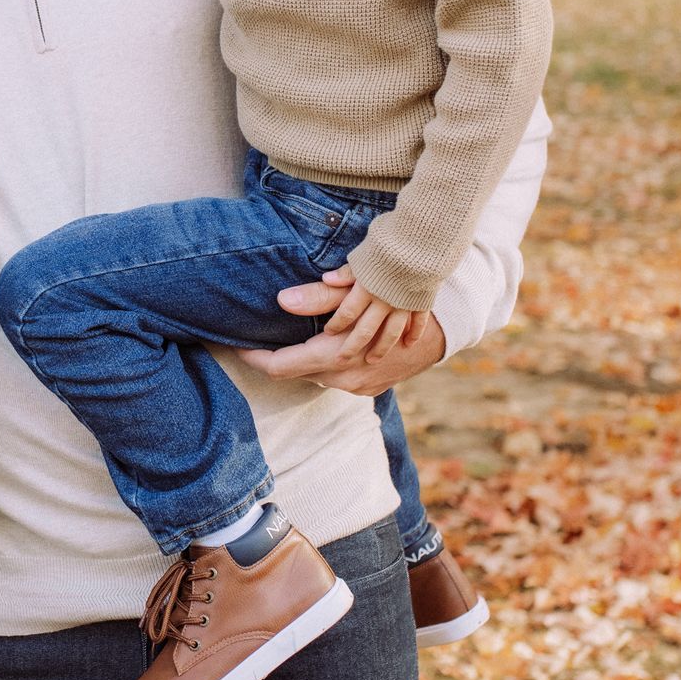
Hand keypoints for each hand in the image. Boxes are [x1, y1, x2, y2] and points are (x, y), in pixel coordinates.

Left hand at [237, 266, 447, 395]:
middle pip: (296, 372)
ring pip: (317, 375)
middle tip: (257, 335)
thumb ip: (318, 298)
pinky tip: (325, 343)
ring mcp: (359, 387)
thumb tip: (281, 300)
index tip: (234, 345)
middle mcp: (344, 379)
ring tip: (288, 337)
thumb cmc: (398, 299)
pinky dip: (327, 363)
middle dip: (276, 356)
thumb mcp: (357, 291)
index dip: (252, 358)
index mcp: (335, 356)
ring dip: (304, 359)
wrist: (446, 325)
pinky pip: (337, 377)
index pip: (279, 367)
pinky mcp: (371, 388)